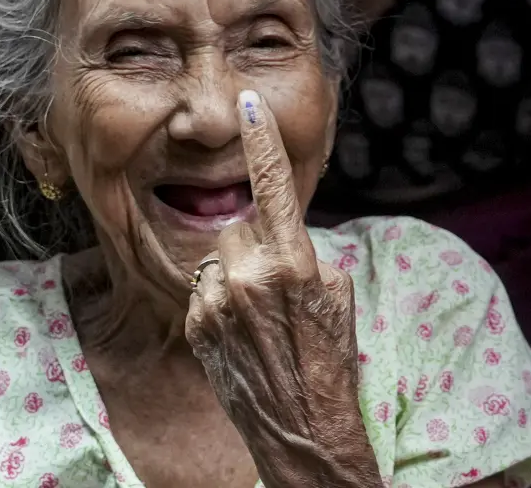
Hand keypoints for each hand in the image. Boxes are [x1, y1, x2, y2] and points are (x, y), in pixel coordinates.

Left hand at [183, 90, 381, 487]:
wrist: (301, 427)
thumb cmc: (328, 360)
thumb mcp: (336, 297)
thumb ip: (305, 254)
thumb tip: (279, 230)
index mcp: (294, 263)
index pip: (274, 188)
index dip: (261, 142)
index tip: (248, 103)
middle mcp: (249, 276)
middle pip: (237, 227)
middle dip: (252, 246)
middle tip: (272, 287)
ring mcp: (217, 301)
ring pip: (216, 258)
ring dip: (231, 275)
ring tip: (256, 317)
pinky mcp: (195, 322)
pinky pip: (201, 289)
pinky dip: (216, 302)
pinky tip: (239, 333)